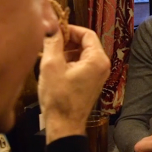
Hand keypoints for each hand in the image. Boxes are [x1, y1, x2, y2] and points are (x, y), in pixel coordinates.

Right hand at [38, 25, 110, 143]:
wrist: (64, 126)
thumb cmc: (59, 98)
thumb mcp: (51, 65)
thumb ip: (53, 42)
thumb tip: (51, 26)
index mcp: (97, 60)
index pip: (87, 33)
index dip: (70, 29)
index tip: (55, 31)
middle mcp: (102, 66)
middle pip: (85, 43)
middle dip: (67, 41)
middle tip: (50, 43)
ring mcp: (98, 75)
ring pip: (82, 54)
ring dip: (67, 52)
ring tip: (49, 55)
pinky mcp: (91, 83)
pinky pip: (82, 65)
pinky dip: (69, 62)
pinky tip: (55, 67)